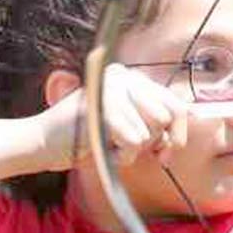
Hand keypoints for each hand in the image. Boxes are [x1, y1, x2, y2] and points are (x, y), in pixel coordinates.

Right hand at [39, 62, 192, 170]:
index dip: (178, 131)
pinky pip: (134, 142)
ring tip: (108, 147)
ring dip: (132, 152)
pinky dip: (121, 156)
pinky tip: (102, 151)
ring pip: (150, 132)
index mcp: (128, 76)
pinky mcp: (104, 108)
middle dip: (158, 143)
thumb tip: (192, 116)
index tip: (168, 153)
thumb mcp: (123, 124)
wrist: (39, 144)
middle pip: (167, 116)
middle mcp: (122, 76)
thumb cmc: (82, 139)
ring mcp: (112, 89)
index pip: (174, 102)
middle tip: (138, 153)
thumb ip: (151, 118)